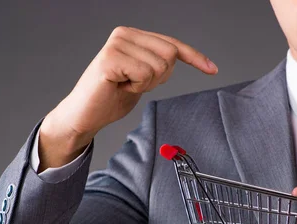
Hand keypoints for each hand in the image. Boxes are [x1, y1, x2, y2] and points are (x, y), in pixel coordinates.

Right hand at [38, 26, 217, 169]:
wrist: (84, 115)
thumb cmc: (110, 97)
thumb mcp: (141, 77)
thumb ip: (156, 63)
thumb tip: (178, 57)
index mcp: (132, 35)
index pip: (172, 44)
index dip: (194, 57)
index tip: (212, 69)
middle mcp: (124, 34)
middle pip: (170, 55)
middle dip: (159, 78)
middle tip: (135, 84)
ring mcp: (116, 45)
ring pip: (159, 67)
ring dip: (145, 85)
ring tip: (125, 86)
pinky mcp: (110, 59)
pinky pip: (144, 74)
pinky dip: (136, 87)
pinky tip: (119, 87)